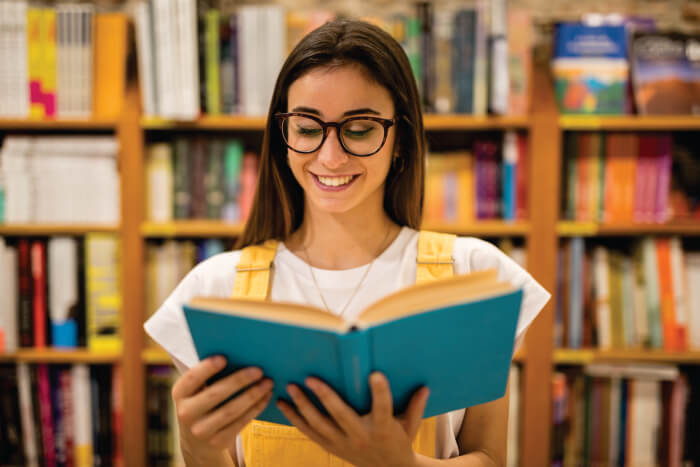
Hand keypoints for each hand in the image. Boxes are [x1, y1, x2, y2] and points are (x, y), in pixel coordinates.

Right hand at [171, 356, 272, 453]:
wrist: (197, 441)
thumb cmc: (203, 402)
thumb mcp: (197, 391)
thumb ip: (210, 376)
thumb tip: (239, 356)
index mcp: (179, 393)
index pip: (192, 378)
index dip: (206, 368)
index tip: (224, 357)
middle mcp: (186, 413)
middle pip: (215, 394)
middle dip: (239, 381)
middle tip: (259, 370)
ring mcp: (201, 430)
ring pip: (231, 410)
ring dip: (253, 395)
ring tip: (267, 383)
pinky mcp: (217, 442)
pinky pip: (240, 423)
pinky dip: (255, 408)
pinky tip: (266, 397)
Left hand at [277, 372, 429, 466]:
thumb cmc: (400, 442)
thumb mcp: (412, 426)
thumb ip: (416, 406)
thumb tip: (425, 386)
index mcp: (384, 430)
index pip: (383, 409)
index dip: (380, 392)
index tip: (375, 374)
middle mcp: (361, 437)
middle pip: (341, 416)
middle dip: (325, 396)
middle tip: (311, 378)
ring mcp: (343, 444)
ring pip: (319, 425)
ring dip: (303, 406)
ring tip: (290, 388)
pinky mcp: (332, 447)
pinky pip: (310, 433)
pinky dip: (296, 419)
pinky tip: (284, 405)